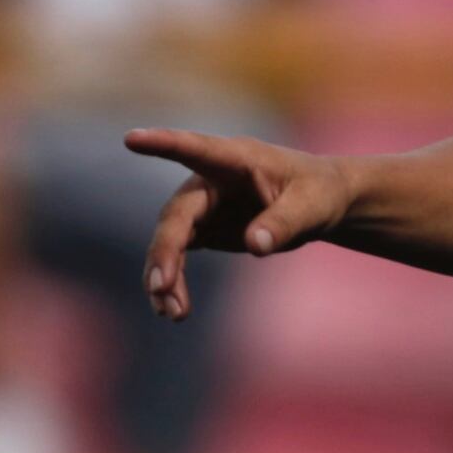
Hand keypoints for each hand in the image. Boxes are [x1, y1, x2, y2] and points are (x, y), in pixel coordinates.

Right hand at [129, 127, 350, 319]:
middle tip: (161, 287)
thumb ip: (284, 222)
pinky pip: (177, 257)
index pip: (195, 149)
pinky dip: (173, 282)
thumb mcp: (312, 205)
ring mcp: (202, 207)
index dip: (163, 143)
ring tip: (173, 313)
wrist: (320, 204)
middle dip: (165, 251)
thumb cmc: (319, 192)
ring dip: (166, 275)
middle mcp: (209, 182)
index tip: (132, 139)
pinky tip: (172, 310)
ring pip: (171, 241)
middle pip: (176, 214)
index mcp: (235, 159)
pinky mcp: (203, 230)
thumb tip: (255, 244)